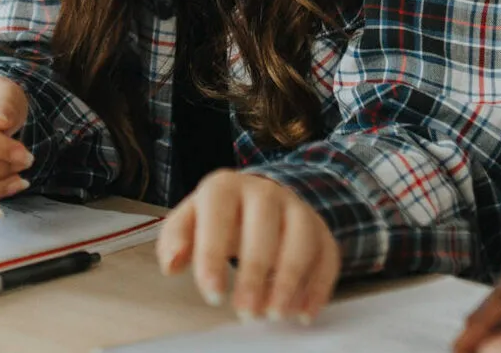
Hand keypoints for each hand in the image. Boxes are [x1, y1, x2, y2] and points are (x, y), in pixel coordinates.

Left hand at [157, 169, 341, 323]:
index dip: (214, 255)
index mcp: (225, 187)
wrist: (260, 197)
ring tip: (274, 314)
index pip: (218, 215)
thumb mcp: (191, 220)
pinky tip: (301, 314)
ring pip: (300, 241)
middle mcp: (264, 191)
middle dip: (255, 275)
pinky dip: (317, 288)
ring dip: (289, 282)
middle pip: (264, 228)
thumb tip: (172, 264)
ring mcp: (297, 208)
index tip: (212, 294)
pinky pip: (327, 257)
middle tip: (245, 312)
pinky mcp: (321, 230)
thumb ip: (175, 239)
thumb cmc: (220, 217)